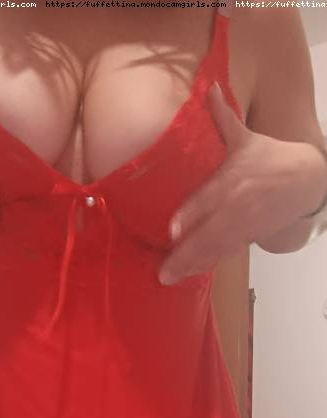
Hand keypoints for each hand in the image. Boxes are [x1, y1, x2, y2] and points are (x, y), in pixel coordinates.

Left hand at [159, 81, 326, 284]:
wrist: (307, 180)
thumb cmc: (270, 157)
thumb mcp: (246, 137)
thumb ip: (222, 118)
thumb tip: (209, 86)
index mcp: (232, 179)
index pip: (208, 200)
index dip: (191, 216)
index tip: (172, 230)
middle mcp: (237, 205)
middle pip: (208, 233)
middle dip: (185, 254)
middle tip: (163, 271)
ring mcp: (244, 224)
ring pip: (216, 248)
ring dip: (193, 265)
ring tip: (171, 277)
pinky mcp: (250, 236)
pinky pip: (227, 252)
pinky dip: (210, 263)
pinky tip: (192, 273)